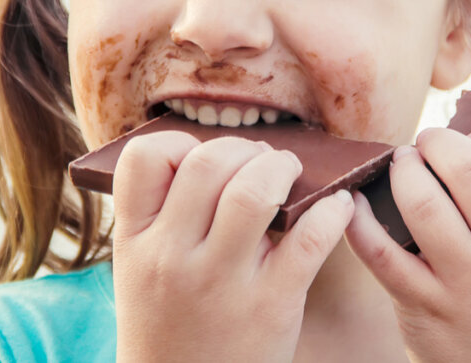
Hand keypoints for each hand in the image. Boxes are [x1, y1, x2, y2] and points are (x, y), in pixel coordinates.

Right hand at [110, 130, 354, 362]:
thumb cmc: (170, 326)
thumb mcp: (142, 272)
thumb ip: (166, 217)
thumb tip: (222, 154)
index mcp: (135, 243)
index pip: (143, 157)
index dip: (178, 142)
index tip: (202, 157)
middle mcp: (172, 258)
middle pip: (210, 161)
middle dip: (245, 148)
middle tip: (261, 161)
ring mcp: (221, 282)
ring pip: (255, 190)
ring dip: (282, 167)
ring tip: (290, 174)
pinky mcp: (271, 306)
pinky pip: (309, 239)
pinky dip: (331, 212)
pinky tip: (335, 206)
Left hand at [346, 127, 470, 362]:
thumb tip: (470, 135)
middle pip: (469, 169)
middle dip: (437, 142)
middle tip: (426, 145)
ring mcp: (468, 287)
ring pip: (422, 204)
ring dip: (402, 171)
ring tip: (402, 167)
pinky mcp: (424, 310)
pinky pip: (378, 253)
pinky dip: (358, 219)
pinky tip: (355, 202)